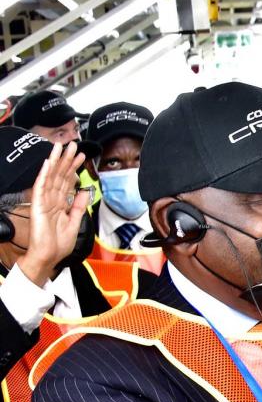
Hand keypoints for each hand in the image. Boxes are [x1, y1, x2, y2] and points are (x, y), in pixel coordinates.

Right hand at [18, 141, 86, 285]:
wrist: (49, 257)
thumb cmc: (59, 244)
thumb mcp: (75, 222)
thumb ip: (78, 206)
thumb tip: (84, 191)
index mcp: (60, 204)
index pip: (68, 182)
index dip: (74, 168)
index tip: (82, 157)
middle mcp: (52, 200)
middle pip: (60, 175)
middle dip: (67, 160)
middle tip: (73, 144)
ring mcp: (44, 201)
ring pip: (51, 176)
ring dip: (56, 161)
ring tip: (61, 146)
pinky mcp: (38, 205)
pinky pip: (41, 186)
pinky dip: (45, 174)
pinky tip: (49, 162)